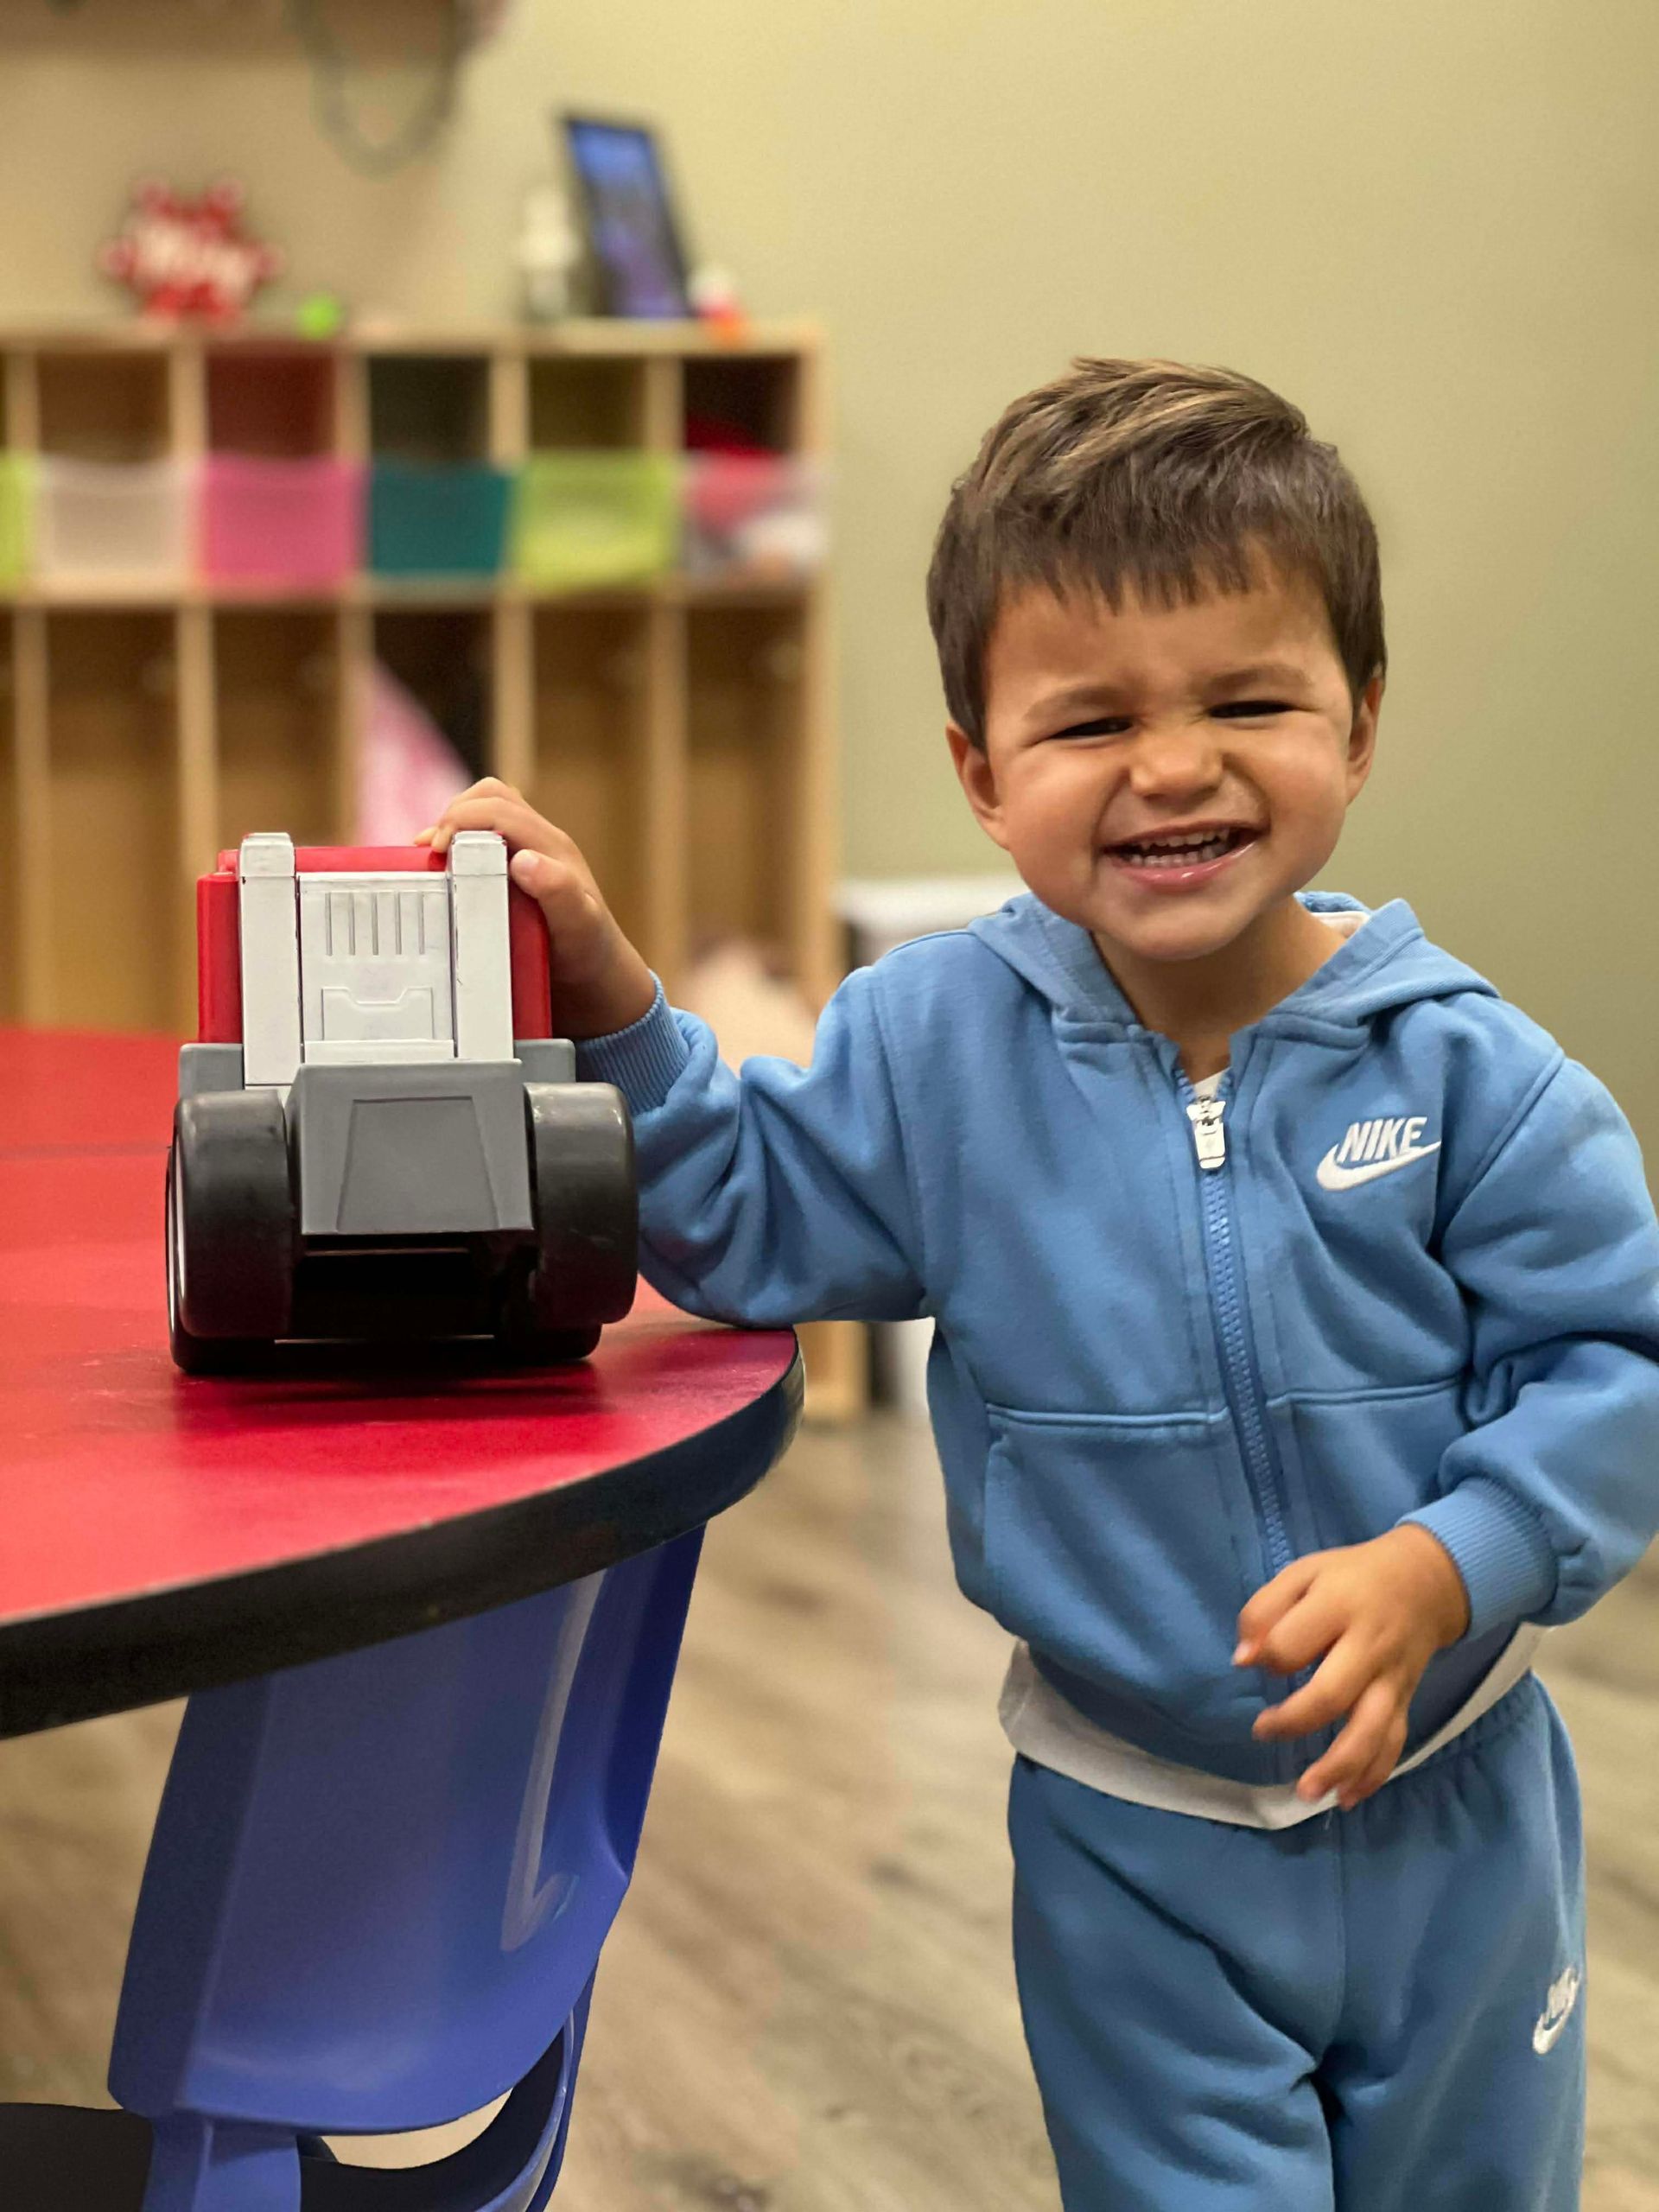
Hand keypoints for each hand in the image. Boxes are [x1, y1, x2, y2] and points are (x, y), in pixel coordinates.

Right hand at [418, 779, 656, 1038]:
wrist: (598, 978)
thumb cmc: (590, 952)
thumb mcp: (579, 926)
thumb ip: (558, 891)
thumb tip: (523, 859)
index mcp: (551, 847)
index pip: (499, 808)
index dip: (461, 818)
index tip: (437, 849)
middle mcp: (540, 843)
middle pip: (489, 799)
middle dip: (454, 815)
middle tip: (431, 852)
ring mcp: (530, 854)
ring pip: (485, 815)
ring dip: (454, 827)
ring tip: (430, 858)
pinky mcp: (519, 871)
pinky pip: (485, 840)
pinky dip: (459, 848)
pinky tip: (443, 873)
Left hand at [1234, 1526, 1470, 1809]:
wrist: (1425, 1580)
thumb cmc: (1350, 1577)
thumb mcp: (1304, 1573)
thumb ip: (1266, 1609)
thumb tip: (1243, 1659)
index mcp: (1338, 1605)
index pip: (1293, 1643)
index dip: (1267, 1657)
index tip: (1253, 1660)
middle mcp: (1369, 1646)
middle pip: (1333, 1695)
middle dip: (1294, 1722)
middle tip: (1262, 1731)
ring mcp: (1392, 1678)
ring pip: (1371, 1730)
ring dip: (1339, 1766)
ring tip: (1307, 1791)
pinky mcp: (1405, 1700)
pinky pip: (1394, 1743)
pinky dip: (1373, 1775)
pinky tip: (1347, 1798)